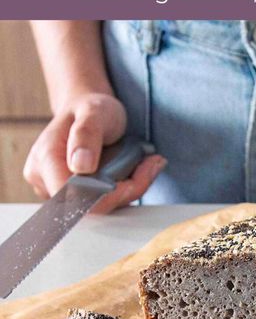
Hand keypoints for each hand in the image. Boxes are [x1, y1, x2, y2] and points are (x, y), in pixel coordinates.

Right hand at [23, 93, 165, 212]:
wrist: (88, 111)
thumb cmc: (91, 108)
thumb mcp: (94, 110)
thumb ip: (86, 133)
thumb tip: (80, 165)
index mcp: (46, 159)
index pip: (72, 198)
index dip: (104, 197)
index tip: (133, 179)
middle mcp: (44, 179)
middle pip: (86, 208)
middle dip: (122, 194)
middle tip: (148, 168)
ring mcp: (57, 190)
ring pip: (97, 209)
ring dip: (126, 194)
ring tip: (144, 167)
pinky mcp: (72, 197)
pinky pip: (101, 205)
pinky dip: (122, 194)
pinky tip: (134, 175)